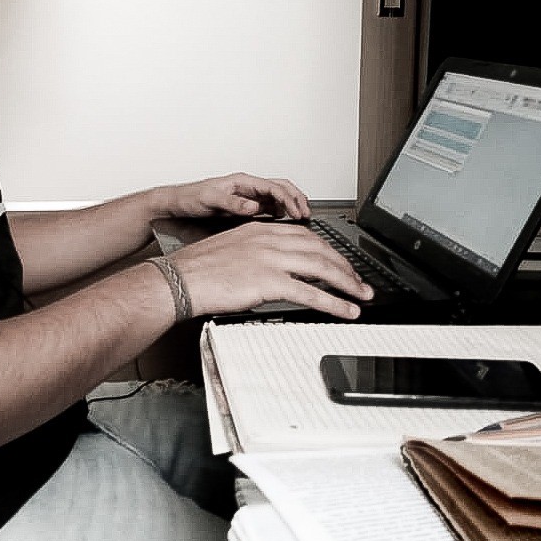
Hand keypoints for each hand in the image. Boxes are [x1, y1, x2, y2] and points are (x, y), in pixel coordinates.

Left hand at [161, 172, 311, 221]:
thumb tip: (253, 206)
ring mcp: (247, 196)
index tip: (297, 212)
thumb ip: (232, 203)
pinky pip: (269, 207)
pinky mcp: (244, 206)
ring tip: (301, 218)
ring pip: (277, 197)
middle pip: (281, 187)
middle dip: (297, 199)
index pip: (273, 187)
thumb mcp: (210, 200)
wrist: (177, 204)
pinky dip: (281, 213)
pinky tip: (284, 223)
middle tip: (307, 214)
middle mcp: (247, 187)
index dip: (288, 199)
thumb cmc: (190, 198)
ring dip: (291, 205)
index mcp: (242, 182)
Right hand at [167, 220, 373, 320]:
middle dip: (345, 266)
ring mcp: (271, 259)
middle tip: (358, 281)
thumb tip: (273, 270)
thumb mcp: (232, 249)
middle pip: (321, 249)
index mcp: (261, 230)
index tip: (340, 262)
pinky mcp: (269, 281)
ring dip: (347, 283)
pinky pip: (311, 293)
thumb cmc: (198, 269)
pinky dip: (334, 303)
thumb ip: (257, 254)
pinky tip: (346, 310)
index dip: (329, 250)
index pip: (307, 236)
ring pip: (322, 268)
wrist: (179, 279)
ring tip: (361, 296)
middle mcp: (270, 240)